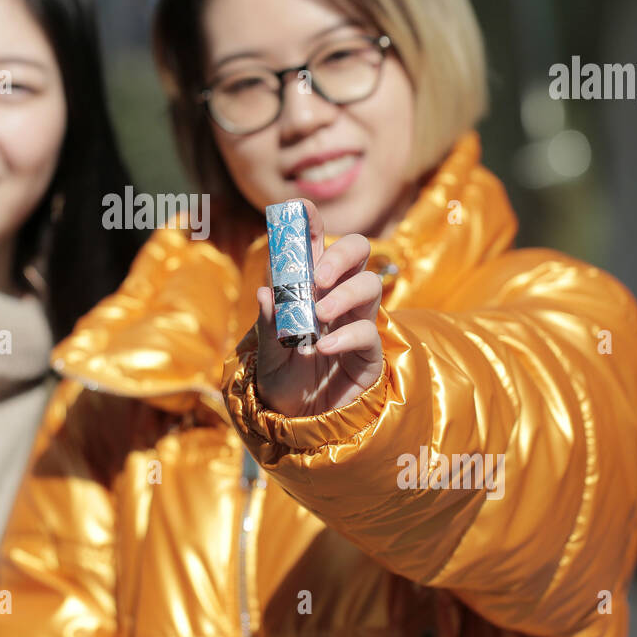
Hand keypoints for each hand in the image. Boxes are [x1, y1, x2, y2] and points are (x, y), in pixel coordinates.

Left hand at [246, 199, 383, 416]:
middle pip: (358, 253)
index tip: (300, 209)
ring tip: (318, 315)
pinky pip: (368, 332)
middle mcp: (337, 300)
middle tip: (317, 277)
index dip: (311, 223)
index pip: (315, 247)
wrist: (302, 427)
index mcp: (309, 291)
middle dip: (340, 255)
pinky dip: (345, 336)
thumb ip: (269, 327)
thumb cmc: (284, 386)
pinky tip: (322, 348)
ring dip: (344, 294)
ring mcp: (357, 323)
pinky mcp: (371, 354)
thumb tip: (266, 292)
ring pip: (370, 285)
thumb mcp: (267, 358)